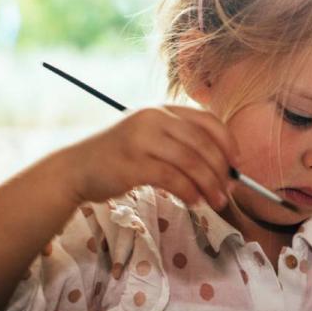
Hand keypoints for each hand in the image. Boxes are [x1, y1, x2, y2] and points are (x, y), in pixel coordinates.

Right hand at [63, 105, 239, 208]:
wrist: (75, 168)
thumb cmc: (117, 157)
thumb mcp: (149, 137)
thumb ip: (179, 142)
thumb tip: (221, 166)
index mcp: (161, 109)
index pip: (207, 120)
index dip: (228, 142)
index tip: (236, 164)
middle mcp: (153, 118)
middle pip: (203, 143)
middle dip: (221, 170)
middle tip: (228, 191)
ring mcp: (142, 139)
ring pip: (191, 161)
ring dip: (209, 185)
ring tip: (216, 201)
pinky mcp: (132, 163)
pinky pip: (172, 178)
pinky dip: (189, 191)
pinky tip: (193, 201)